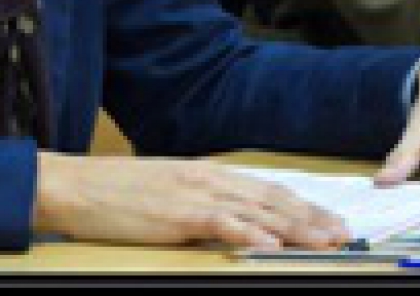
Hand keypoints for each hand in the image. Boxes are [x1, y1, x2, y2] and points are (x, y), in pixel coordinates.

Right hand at [32, 152, 349, 249]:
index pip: (269, 188)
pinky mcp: (179, 214)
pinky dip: (251, 234)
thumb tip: (229, 216)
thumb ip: (202, 199)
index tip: (328, 217)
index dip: (303, 204)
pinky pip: (223, 224)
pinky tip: (273, 245)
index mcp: (210, 173)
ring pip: (259, 212)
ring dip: (296, 228)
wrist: (77, 185)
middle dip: (312, 217)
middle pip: (274, 199)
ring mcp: (196, 194)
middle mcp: (211, 179)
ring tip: (324, 240)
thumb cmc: (117, 191)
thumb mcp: (169, 189)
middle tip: (342, 232)